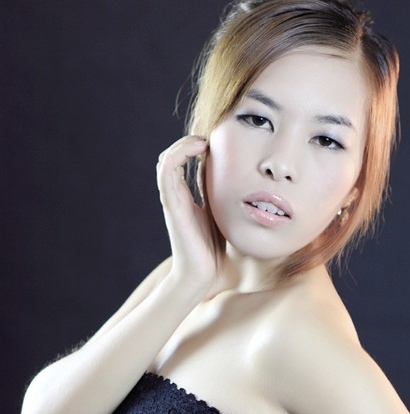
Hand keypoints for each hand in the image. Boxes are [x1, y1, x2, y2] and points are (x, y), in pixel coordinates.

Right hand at [156, 135, 216, 293]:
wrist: (202, 275)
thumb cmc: (214, 250)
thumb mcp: (223, 216)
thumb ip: (223, 199)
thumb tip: (239, 181)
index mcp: (187, 196)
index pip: (185, 161)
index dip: (197, 147)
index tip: (219, 142)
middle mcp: (177, 194)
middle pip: (174, 156)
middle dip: (189, 141)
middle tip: (212, 138)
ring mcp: (172, 198)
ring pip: (167, 158)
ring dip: (183, 144)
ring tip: (203, 140)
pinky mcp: (172, 204)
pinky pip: (167, 170)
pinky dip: (179, 153)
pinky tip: (198, 148)